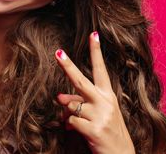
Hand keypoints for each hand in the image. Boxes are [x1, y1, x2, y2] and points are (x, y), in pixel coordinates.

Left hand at [55, 32, 134, 153]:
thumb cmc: (107, 132)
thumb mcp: (98, 114)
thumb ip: (80, 102)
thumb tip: (60, 98)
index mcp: (108, 96)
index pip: (101, 70)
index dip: (96, 51)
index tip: (93, 34)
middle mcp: (106, 102)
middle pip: (80, 81)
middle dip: (67, 66)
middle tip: (57, 53)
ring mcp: (101, 116)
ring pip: (70, 105)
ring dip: (68, 113)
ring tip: (81, 122)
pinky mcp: (94, 130)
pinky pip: (71, 121)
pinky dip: (70, 126)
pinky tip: (80, 131)